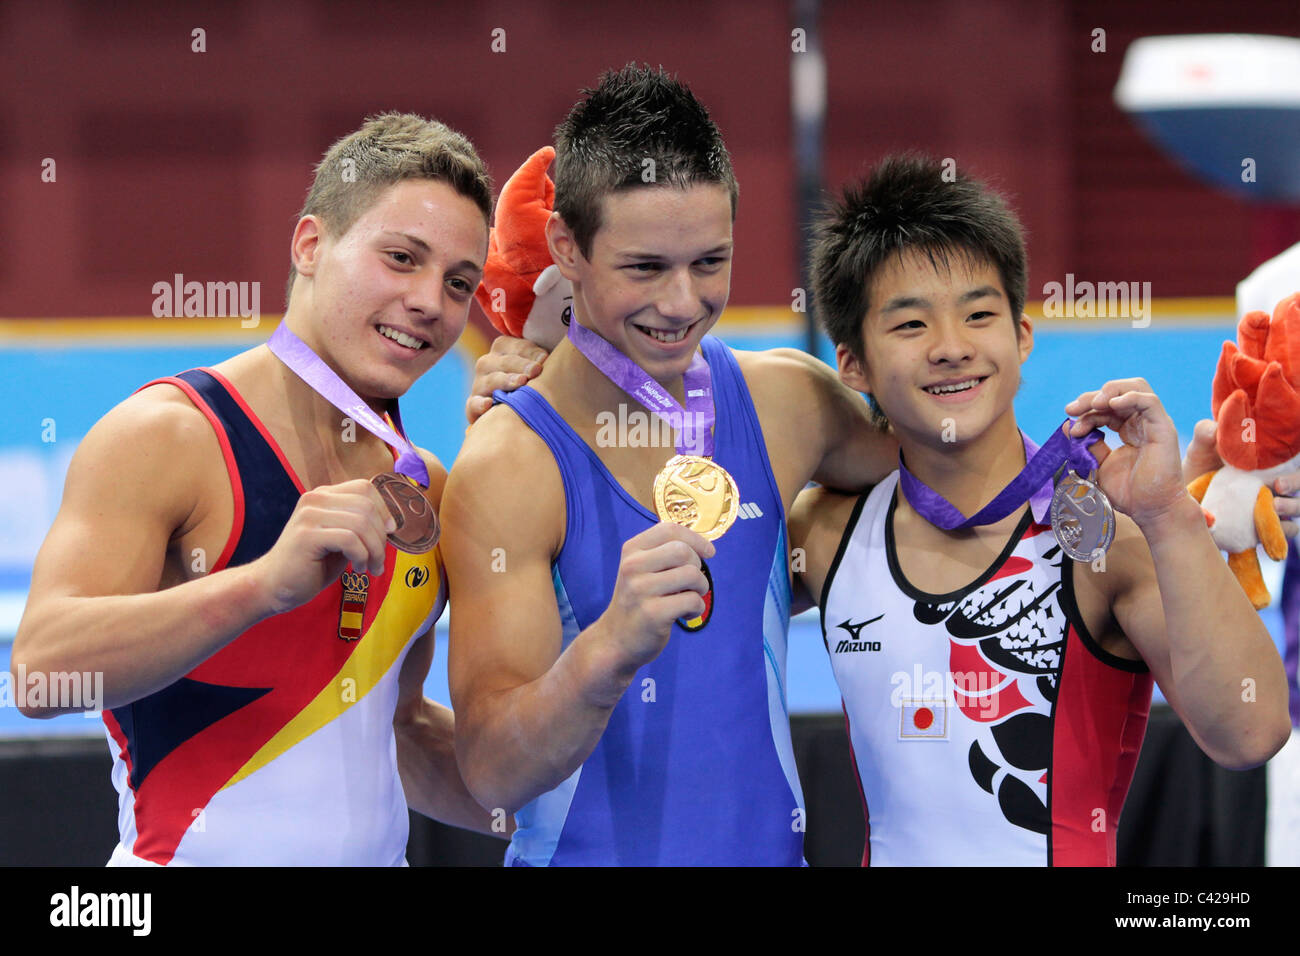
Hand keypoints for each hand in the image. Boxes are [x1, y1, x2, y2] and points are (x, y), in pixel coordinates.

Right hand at [252, 479, 395, 613]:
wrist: (274, 586)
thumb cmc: (311, 565)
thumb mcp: (341, 539)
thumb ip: (360, 525)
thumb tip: (391, 523)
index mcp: (323, 495)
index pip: (365, 487)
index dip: (384, 510)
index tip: (389, 533)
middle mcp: (315, 498)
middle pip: (367, 506)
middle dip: (381, 536)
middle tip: (378, 560)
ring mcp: (309, 515)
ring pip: (361, 523)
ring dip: (374, 550)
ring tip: (370, 567)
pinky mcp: (307, 535)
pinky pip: (350, 539)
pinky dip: (361, 556)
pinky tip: (357, 568)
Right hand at [466, 335, 549, 424]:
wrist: (512, 411)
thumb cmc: (532, 384)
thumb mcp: (537, 368)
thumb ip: (544, 359)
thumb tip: (552, 358)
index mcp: (503, 348)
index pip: (518, 347)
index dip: (531, 352)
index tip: (545, 359)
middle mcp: (488, 363)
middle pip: (504, 362)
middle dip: (521, 365)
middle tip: (536, 370)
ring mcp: (479, 384)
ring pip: (491, 380)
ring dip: (506, 380)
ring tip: (521, 383)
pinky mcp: (473, 405)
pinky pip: (473, 403)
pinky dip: (479, 404)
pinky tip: (489, 404)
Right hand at [597, 522, 714, 668]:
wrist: (615, 640)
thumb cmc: (637, 602)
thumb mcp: (641, 570)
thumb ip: (665, 553)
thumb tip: (705, 546)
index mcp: (632, 550)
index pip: (669, 529)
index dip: (695, 539)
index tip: (709, 552)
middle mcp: (633, 566)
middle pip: (683, 551)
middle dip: (697, 567)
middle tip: (692, 583)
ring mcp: (641, 590)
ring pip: (691, 575)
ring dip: (701, 588)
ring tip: (690, 599)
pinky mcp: (653, 613)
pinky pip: (692, 601)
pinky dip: (697, 608)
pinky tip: (686, 615)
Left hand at [1064, 378, 1189, 527]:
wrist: (1150, 510)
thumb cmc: (1128, 492)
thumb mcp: (1099, 465)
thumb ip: (1088, 445)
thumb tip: (1068, 426)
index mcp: (1128, 429)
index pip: (1105, 409)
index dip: (1086, 411)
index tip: (1070, 423)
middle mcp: (1141, 423)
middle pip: (1118, 393)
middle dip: (1092, 397)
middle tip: (1072, 409)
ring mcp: (1154, 424)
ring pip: (1136, 389)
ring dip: (1110, 391)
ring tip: (1093, 404)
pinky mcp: (1163, 429)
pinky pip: (1150, 401)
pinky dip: (1130, 397)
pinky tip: (1111, 404)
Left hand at [1182, 418, 1298, 538]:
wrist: (1184, 502)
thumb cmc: (1198, 469)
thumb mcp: (1200, 450)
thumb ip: (1205, 435)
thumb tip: (1215, 429)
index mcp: (1266, 459)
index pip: (1291, 456)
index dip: (1294, 460)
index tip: (1283, 463)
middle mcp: (1276, 480)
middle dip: (1295, 482)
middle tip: (1279, 485)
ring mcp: (1274, 503)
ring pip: (1298, 505)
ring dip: (1292, 506)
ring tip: (1274, 507)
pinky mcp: (1266, 525)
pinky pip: (1286, 529)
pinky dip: (1283, 530)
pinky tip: (1271, 529)